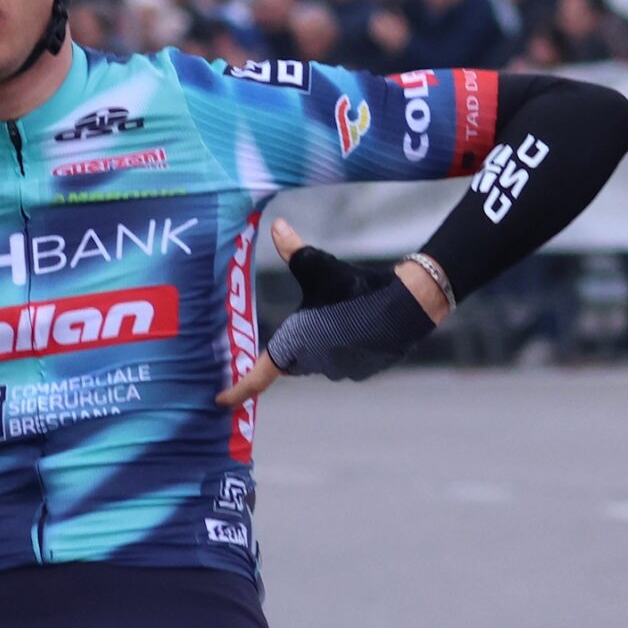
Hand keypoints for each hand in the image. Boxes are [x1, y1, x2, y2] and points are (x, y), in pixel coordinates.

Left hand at [216, 219, 445, 409]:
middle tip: (305, 321)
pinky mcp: (362, 371)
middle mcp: (312, 364)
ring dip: (321, 343)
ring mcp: (339, 370)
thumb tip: (276, 226)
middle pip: (291, 360)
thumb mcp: (317, 265)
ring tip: (338, 314)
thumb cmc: (354, 287)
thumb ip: (292, 250)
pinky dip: (344, 345)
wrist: (406, 305)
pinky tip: (358, 323)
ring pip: (318, 359)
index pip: (257, 376)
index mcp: (293, 344)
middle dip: (292, 347)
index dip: (238, 390)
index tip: (221, 401)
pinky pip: (343, 360)